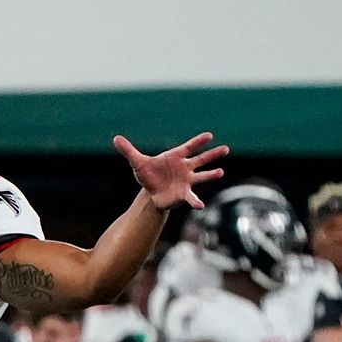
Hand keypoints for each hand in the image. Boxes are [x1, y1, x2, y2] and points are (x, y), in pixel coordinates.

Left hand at [113, 132, 227, 210]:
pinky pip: (192, 197)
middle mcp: (185, 167)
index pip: (189, 147)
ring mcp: (187, 180)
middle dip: (212, 154)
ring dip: (211, 174)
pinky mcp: (184, 193)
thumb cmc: (148, 174)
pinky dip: (196, 201)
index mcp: (176, 157)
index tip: (209, 136)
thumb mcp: (137, 163)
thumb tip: (116, 138)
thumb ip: (129, 151)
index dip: (198, 142)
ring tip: (220, 172)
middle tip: (226, 149)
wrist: (151, 192)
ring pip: (202, 176)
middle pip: (201, 159)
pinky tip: (200, 206)